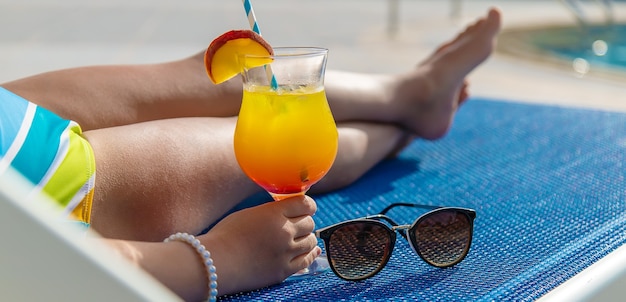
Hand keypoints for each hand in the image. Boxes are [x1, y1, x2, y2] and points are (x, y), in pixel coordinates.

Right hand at [200, 195, 319, 294]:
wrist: (215, 262)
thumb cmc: (225, 236)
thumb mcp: (248, 214)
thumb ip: (270, 212)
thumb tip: (285, 212)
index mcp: (274, 213)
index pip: (305, 204)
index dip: (308, 206)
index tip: (306, 208)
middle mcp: (284, 231)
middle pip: (309, 223)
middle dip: (304, 222)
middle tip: (297, 225)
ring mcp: (285, 252)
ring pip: (311, 241)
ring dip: (306, 238)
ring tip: (298, 239)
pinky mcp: (283, 270)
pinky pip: (307, 260)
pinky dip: (310, 254)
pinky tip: (312, 251)